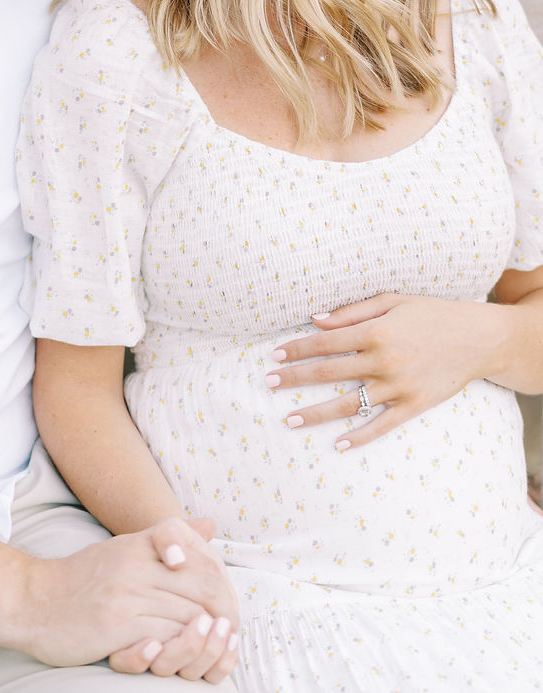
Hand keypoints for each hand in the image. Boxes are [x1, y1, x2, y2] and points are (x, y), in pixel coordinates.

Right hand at [20, 518, 237, 676]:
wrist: (31, 602)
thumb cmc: (80, 580)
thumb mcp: (124, 549)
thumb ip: (165, 540)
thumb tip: (210, 524)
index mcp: (138, 544)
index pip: (197, 555)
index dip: (220, 579)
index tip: (222, 598)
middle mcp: (135, 565)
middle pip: (201, 586)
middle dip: (222, 612)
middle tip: (228, 630)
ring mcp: (127, 595)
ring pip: (188, 616)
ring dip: (205, 637)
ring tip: (211, 646)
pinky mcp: (117, 625)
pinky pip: (165, 639)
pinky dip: (180, 650)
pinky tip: (182, 654)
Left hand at [266, 293, 504, 451]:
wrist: (478, 338)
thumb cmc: (431, 314)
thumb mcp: (392, 301)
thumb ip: (352, 312)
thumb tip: (315, 319)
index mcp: (376, 331)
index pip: (325, 342)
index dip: (297, 349)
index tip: (275, 356)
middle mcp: (384, 360)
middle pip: (329, 372)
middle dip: (295, 378)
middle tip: (268, 384)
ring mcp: (399, 386)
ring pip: (349, 403)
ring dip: (316, 413)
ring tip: (290, 420)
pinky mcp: (414, 405)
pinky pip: (382, 425)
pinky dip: (359, 437)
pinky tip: (338, 444)